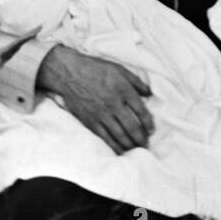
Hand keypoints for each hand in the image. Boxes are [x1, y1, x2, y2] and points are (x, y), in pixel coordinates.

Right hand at [37, 44, 153, 153]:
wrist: (69, 73)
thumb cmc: (95, 68)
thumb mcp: (119, 69)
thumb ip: (136, 81)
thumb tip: (149, 93)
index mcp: (123, 90)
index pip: (141, 111)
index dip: (148, 123)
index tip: (151, 130)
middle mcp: (114, 104)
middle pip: (132, 127)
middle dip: (141, 138)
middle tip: (145, 144)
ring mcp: (101, 115)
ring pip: (120, 135)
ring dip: (130, 145)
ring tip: (136, 148)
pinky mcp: (90, 122)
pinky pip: (105, 138)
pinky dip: (115, 146)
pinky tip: (121, 151)